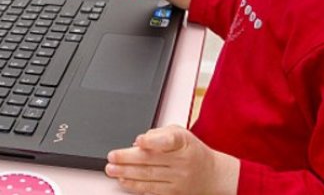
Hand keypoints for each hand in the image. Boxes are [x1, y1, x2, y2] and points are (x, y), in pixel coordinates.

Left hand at [105, 125, 238, 194]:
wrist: (212, 175)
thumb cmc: (192, 151)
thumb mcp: (181, 134)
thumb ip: (160, 133)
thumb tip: (138, 141)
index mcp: (183, 143)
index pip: (168, 140)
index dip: (152, 140)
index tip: (139, 140)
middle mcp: (181, 161)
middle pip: (151, 160)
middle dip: (127, 159)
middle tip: (111, 157)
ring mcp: (178, 179)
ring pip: (148, 176)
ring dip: (127, 173)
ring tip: (112, 170)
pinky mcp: (174, 192)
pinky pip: (152, 190)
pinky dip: (136, 185)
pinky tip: (124, 181)